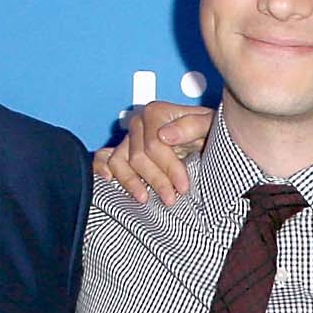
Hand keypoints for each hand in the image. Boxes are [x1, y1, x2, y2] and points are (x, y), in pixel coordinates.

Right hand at [94, 99, 213, 204]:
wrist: (207, 138)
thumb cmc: (209, 132)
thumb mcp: (209, 125)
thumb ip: (190, 126)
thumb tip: (164, 135)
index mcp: (157, 113)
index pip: (154, 145)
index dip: (169, 168)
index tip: (183, 186)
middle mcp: (139, 124)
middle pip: (138, 156)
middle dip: (156, 180)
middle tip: (171, 198)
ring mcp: (128, 138)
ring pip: (120, 161)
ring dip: (131, 182)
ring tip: (144, 198)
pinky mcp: (122, 151)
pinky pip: (104, 158)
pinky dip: (102, 168)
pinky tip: (109, 180)